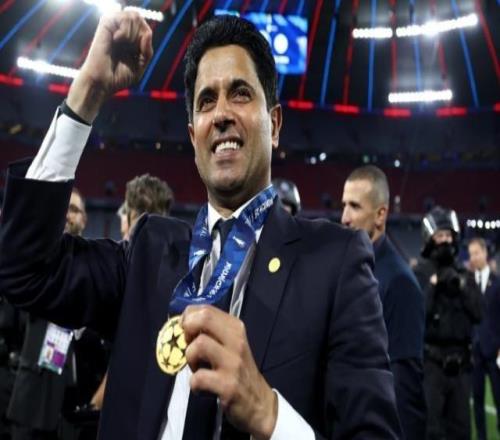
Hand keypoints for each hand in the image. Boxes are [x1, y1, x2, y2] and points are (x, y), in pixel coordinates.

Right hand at [67, 10, 152, 122]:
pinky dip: (125, 30)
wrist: (103, 81)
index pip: (144, 26)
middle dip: (141, 35)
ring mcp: (113, 26)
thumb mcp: (140, 66)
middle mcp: (121, 30)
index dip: (146, 37)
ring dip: (133, 33)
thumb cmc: (118, 77)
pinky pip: (123, 17)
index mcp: (129, 39)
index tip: (139, 52)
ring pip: (134, 15)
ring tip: (123, 44)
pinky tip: (117, 39)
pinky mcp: (106, 24)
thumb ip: (148, 51)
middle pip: (140, 18)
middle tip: (130, 48)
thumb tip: (148, 33)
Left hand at [182, 305, 277, 439]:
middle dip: (187, 329)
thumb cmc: (239, 370)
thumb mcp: (231, 344)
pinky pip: (198, 378)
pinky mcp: (228, 385)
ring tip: (196, 368)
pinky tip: (202, 387)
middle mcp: (237, 341)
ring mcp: (233, 363)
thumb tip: (184, 322)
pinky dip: (194, 384)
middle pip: (204, 319)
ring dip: (190, 358)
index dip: (188, 317)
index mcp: (236, 328)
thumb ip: (213, 331)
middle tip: (188, 344)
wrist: (259, 402)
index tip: (186, 330)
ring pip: (199, 346)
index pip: (206, 309)